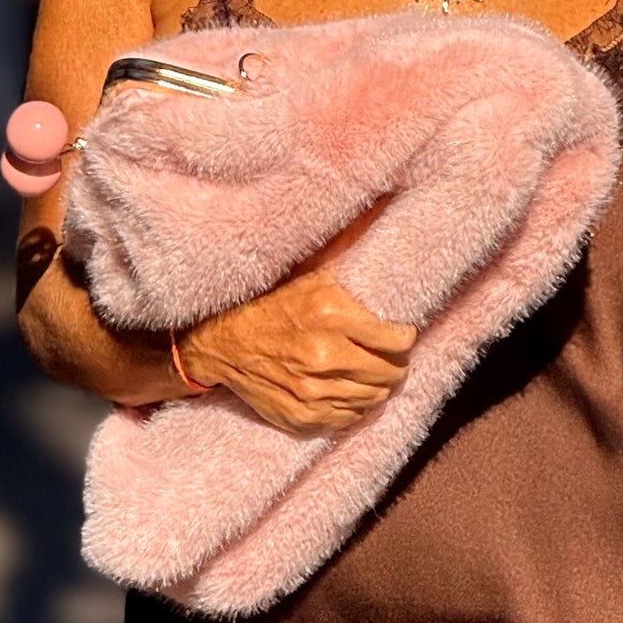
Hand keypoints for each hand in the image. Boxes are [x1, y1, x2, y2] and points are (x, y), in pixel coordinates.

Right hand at [179, 249, 416, 433]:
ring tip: (365, 372)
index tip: (398, 334)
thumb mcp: (310, 271)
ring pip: (373, 399)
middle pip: (390, 374)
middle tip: (386, 356)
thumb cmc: (270, 302)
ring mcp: (313, 390)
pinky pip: (349, 419)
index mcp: (332, 313)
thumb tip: (385, 203)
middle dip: (394, 365)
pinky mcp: (303, 416)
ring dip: (374, 387)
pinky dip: (352, 407)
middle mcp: (325, 354)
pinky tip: (343, 389)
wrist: (220, 342)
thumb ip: (349, 247)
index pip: (398, 341)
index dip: (403, 338)